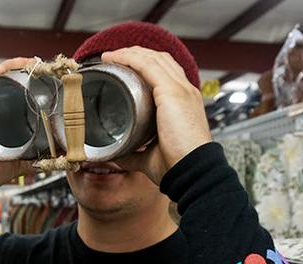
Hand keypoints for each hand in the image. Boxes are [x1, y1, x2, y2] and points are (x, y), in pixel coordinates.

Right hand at [0, 57, 34, 186]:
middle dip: (21, 72)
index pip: (15, 95)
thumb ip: (35, 157)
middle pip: (4, 83)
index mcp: (0, 120)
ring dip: (9, 68)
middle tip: (39, 66)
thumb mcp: (18, 162)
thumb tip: (58, 158)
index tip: (46, 77)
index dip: (29, 84)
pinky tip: (5, 69)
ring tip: (26, 62)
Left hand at [101, 47, 211, 183]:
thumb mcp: (150, 155)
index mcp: (184, 103)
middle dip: (136, 54)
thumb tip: (117, 154)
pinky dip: (130, 58)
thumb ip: (133, 152)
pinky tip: (115, 58)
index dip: (145, 65)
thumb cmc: (177, 166)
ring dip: (130, 53)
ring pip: (153, 58)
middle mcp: (185, 91)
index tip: (124, 67)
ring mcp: (180, 89)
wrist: (192, 171)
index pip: (167, 72)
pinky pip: (147, 65)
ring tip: (110, 56)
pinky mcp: (172, 92)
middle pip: (160, 60)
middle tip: (113, 58)